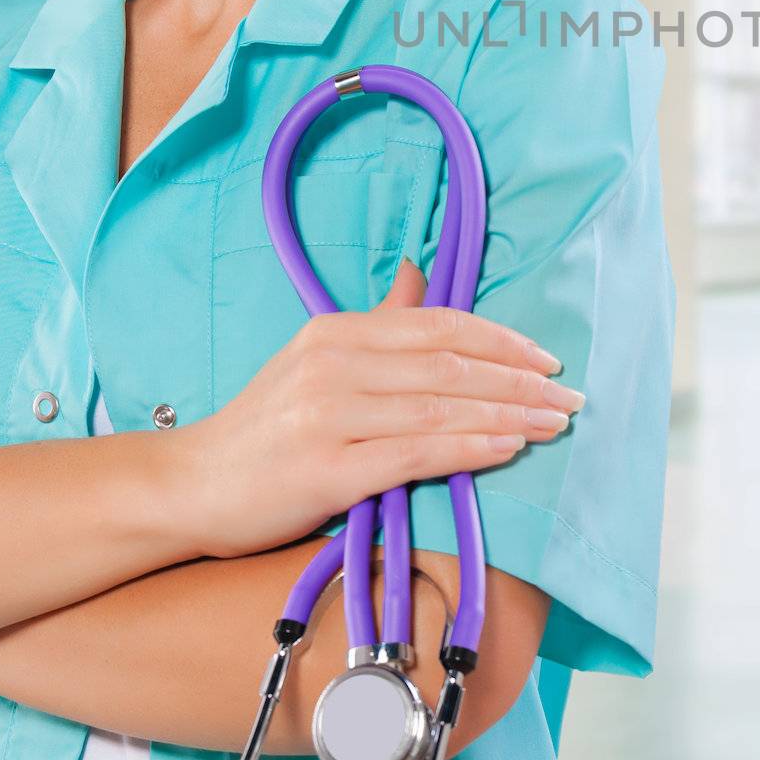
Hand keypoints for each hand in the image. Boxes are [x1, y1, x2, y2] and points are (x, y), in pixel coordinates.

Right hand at [173, 257, 584, 558]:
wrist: (190, 485)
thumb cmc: (265, 426)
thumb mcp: (315, 358)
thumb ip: (375, 322)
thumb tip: (417, 274)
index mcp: (336, 332)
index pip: (438, 326)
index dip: (500, 340)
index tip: (547, 360)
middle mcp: (334, 364)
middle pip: (449, 364)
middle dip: (519, 381)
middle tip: (569, 397)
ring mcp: (328, 416)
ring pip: (440, 407)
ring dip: (507, 415)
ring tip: (553, 424)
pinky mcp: (325, 470)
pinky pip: (414, 454)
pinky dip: (468, 448)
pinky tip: (506, 448)